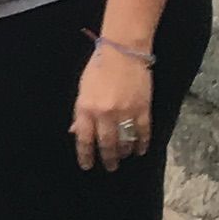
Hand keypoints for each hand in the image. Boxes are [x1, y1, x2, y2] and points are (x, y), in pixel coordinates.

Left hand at [70, 44, 155, 172]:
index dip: (85, 155)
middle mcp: (104, 114)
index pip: (84, 139)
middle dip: (108, 159)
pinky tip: (140, 150)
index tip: (87, 166)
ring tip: (124, 156)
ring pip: (126, 141)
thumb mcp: (83, 90)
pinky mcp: (142, 108)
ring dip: (124, 152)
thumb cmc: (99, 68)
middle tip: (110, 167)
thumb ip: (80, 113)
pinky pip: (143, 132)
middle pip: (106, 144)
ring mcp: (125, 112)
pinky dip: (142, 143)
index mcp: (86, 108)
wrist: (123, 52)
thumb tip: (75, 131)